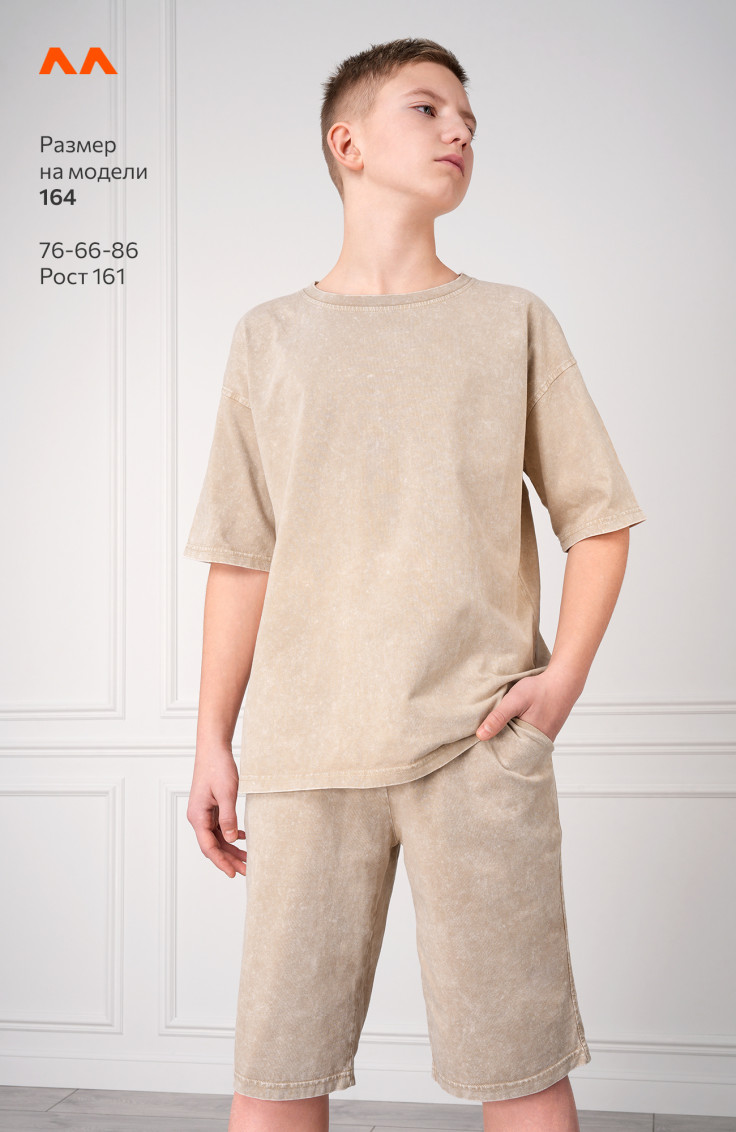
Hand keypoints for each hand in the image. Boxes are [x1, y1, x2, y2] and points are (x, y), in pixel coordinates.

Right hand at [186, 745, 246, 878]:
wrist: (213, 749)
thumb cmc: (218, 767)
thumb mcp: (227, 793)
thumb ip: (228, 817)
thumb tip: (231, 840)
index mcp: (198, 816)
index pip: (208, 847)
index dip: (221, 862)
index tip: (233, 874)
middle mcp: (198, 817)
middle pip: (213, 845)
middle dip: (229, 859)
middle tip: (246, 870)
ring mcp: (204, 812)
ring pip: (217, 837)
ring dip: (231, 848)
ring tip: (247, 858)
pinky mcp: (211, 807)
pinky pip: (219, 827)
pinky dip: (230, 834)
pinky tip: (242, 837)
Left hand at [475, 670, 581, 742]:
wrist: (563, 681)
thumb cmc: (540, 689)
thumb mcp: (515, 700)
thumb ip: (498, 717)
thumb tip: (480, 736)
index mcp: (531, 742)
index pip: (507, 755)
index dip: (493, 750)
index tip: (480, 746)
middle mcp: (539, 745)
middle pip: (514, 751)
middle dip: (500, 745)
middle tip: (485, 739)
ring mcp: (543, 739)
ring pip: (521, 744)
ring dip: (510, 738)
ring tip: (497, 731)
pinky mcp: (545, 732)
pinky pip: (528, 738)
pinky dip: (519, 732)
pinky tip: (511, 725)